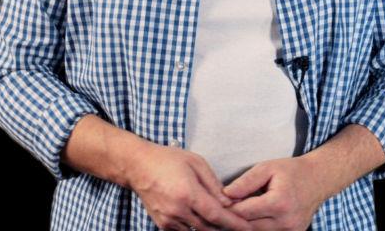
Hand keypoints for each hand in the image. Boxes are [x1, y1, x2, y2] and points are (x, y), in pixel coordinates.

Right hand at [126, 143, 252, 230]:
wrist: (137, 166)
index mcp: (188, 194)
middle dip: (224, 225)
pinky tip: (197, 214)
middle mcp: (178, 210)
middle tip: (235, 219)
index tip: (247, 228)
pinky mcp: (162, 224)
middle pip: (209, 228)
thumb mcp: (196, 163)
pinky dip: (195, 226)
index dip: (234, 224)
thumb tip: (229, 203)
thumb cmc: (167, 160)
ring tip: (216, 215)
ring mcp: (168, 219)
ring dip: (210, 226)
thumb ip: (214, 184)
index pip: (217, 216)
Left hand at [222, 157, 326, 230]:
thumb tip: (225, 194)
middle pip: (248, 227)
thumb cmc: (291, 172)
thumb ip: (246, 181)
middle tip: (228, 207)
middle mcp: (286, 221)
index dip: (229, 207)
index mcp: (279, 203)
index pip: (244, 212)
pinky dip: (259, 228)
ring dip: (247, 225)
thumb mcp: (267, 168)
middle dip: (236, 218)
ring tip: (242, 210)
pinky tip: (255, 217)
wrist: (318, 180)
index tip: (223, 200)